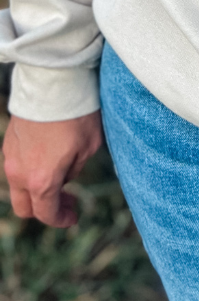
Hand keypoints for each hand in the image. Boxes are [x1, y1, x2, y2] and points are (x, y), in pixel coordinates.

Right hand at [3, 111, 103, 226]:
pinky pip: (15, 167)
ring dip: (36, 189)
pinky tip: (47, 157)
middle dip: (45, 209)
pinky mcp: (8, 141)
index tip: (73, 217)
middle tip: (66, 199)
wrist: (53, 81)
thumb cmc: (76, 113)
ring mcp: (10, 157)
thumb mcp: (89, 147)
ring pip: (18, 187)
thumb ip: (75, 169)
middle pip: (25, 208)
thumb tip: (65, 175)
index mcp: (41, 181)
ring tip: (59, 175)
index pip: (47, 213)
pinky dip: (29, 171)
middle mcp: (20, 173)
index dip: (61, 219)